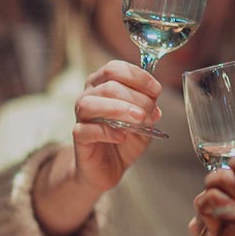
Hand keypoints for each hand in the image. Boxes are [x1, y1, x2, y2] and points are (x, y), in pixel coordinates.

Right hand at [72, 60, 161, 193]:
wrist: (108, 166)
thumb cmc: (123, 138)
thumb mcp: (143, 121)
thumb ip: (148, 108)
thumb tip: (153, 102)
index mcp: (103, 85)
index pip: (115, 69)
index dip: (138, 76)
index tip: (156, 90)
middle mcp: (89, 96)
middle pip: (108, 85)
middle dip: (135, 97)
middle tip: (150, 112)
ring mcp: (81, 116)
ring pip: (92, 104)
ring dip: (119, 109)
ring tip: (138, 119)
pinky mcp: (78, 137)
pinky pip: (87, 129)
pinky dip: (107, 132)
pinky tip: (121, 137)